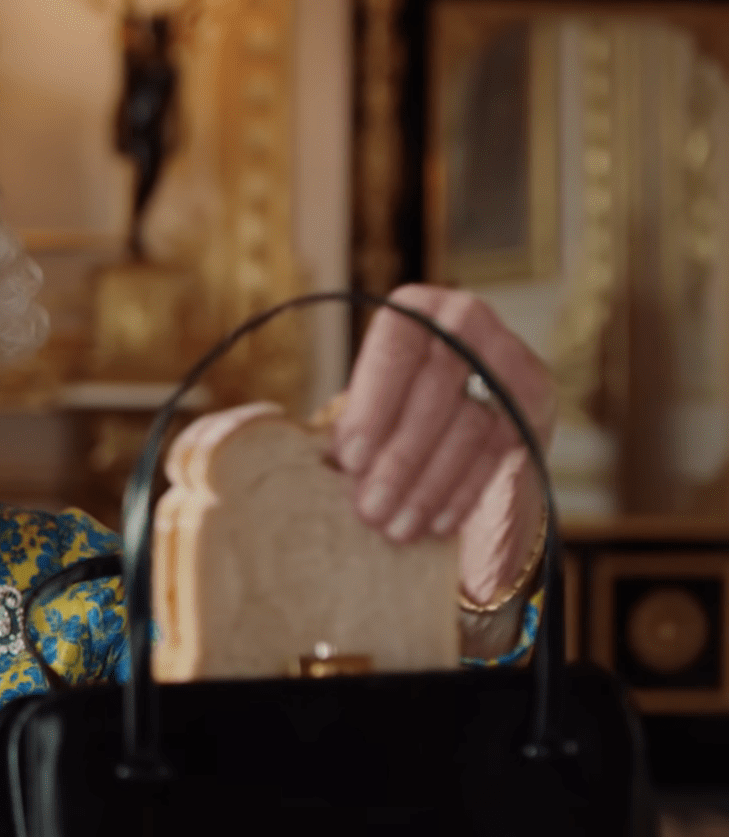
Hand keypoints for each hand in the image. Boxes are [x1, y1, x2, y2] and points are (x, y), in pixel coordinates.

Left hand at [333, 286, 557, 611]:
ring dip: (428, 484)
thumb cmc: (391, 412)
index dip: (373, 405)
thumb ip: (344, 420)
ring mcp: (511, 357)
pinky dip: (464, 489)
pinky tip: (435, 522)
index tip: (349, 459)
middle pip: (436, 392)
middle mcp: (469, 320)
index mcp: (416, 308)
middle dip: (399, 460)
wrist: (463, 413)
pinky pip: (499, 449)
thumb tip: (299, 455)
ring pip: (470, 425)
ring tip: (395, 528)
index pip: (396, 349)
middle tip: (369, 510)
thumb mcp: (365, 405)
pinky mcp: (536, 399)